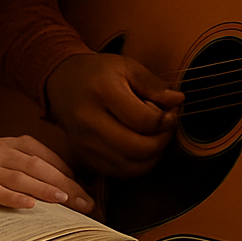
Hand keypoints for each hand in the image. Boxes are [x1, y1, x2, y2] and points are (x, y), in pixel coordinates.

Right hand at [0, 135, 93, 212]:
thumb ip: (17, 164)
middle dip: (64, 183)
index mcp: (5, 142)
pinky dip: (12, 197)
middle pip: (36, 165)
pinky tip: (28, 206)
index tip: (82, 186)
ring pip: (20, 177)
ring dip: (45, 188)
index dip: (64, 169)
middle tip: (83, 201)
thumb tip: (51, 182)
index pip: (42, 153)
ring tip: (65, 200)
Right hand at [46, 52, 182, 177]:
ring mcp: (84, 142)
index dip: (167, 119)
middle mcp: (90, 121)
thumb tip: (178, 101)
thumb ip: (154, 85)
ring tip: (154, 137)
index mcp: (103, 92)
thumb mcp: (127, 67)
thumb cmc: (98, 73)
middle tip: (166, 127)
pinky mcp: (83, 156)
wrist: (62, 81)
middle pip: (139, 148)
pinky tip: (140, 149)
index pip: (146, 121)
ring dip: (152, 156)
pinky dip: (136, 166)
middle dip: (162, 140)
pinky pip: (117, 173)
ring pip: (131, 166)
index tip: (171, 112)